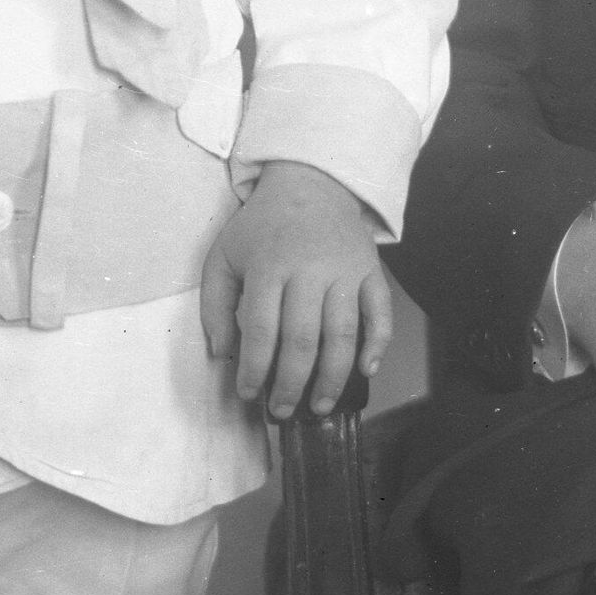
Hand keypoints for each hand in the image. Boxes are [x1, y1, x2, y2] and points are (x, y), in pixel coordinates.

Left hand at [202, 162, 392, 420]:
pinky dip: (378, 344)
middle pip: (303, 339)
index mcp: (269, 266)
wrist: (311, 182)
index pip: (263, 330)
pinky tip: (366, 371)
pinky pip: (381, 312)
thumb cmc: (261, 227)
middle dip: (292, 383)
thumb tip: (220, 354)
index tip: (249, 395)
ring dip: (332, 376)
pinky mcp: (372, 270)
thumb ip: (214, 305)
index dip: (255, 369)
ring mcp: (345, 271)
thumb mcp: (224, 256)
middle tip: (284, 411)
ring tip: (321, 406)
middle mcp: (309, 270)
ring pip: (342, 333)